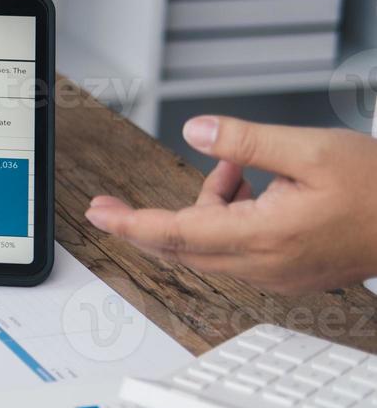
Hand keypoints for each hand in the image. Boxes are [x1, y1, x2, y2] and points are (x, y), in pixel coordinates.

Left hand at [84, 115, 376, 293]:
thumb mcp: (308, 148)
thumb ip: (247, 142)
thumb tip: (197, 133)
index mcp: (265, 236)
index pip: (178, 234)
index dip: (132, 224)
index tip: (99, 216)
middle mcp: (266, 265)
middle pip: (183, 246)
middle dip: (147, 221)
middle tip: (109, 204)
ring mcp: (278, 274)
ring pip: (210, 245)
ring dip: (205, 206)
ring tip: (238, 165)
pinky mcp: (290, 272)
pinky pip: (237, 248)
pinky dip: (230, 216)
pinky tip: (254, 185)